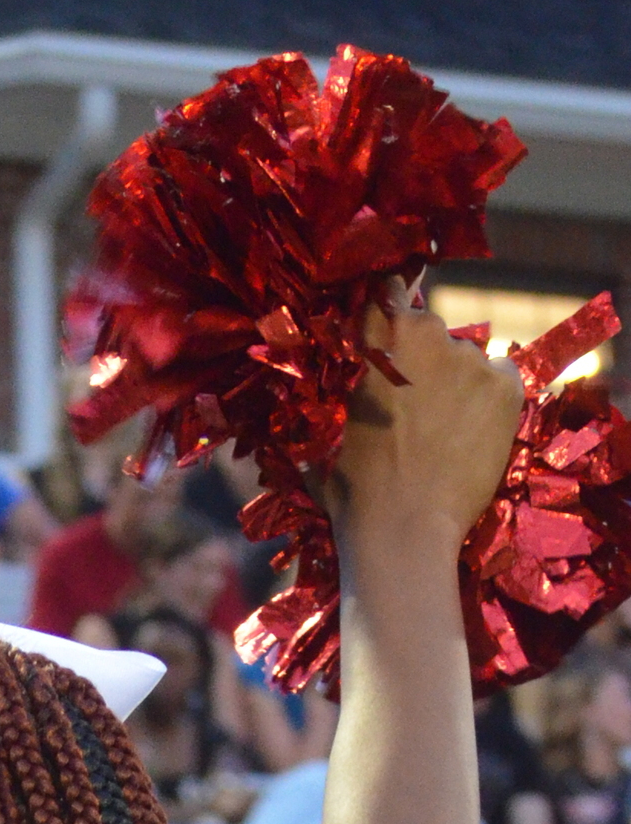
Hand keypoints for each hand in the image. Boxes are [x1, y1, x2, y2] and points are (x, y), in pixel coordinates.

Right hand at [327, 281, 523, 541]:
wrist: (404, 532)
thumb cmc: (355, 490)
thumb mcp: (326, 435)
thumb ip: (336, 397)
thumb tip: (318, 395)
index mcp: (378, 339)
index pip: (390, 291)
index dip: (393, 307)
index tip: (393, 328)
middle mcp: (429, 333)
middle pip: (432, 333)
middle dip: (425, 361)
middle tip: (417, 408)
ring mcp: (472, 358)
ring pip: (467, 360)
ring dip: (457, 385)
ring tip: (445, 433)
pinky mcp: (505, 386)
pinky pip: (500, 379)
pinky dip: (489, 401)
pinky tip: (470, 435)